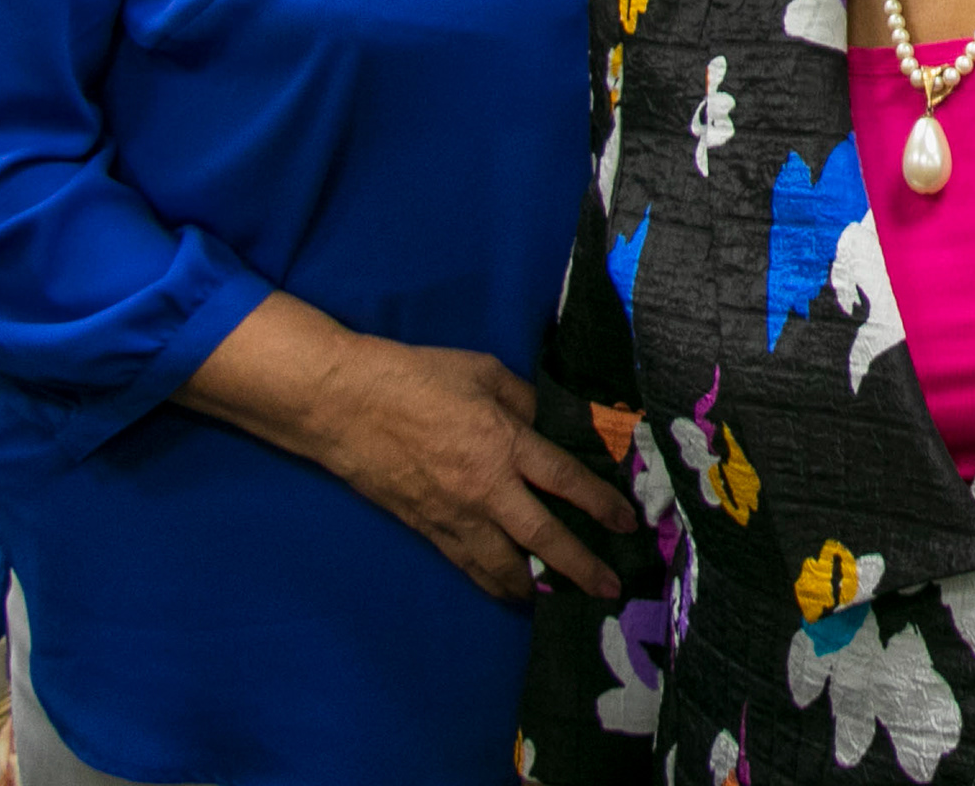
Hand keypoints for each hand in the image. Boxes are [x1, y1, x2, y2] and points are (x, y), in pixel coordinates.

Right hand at [303, 335, 635, 605]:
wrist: (345, 405)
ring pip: (502, 564)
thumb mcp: (483, 373)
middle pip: (542, 537)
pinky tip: (508, 591)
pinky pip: (467, 564)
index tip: (628, 523)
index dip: (601, 503)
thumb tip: (549, 423)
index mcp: (503, 443)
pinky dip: (492, 581)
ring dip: (536, 586)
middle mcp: (484, 488)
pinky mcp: (426, 528)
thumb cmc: (415, 379)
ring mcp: (453, 514)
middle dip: (580, 565)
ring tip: (563, 601)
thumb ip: (523, 401)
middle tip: (609, 588)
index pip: (565, 480)